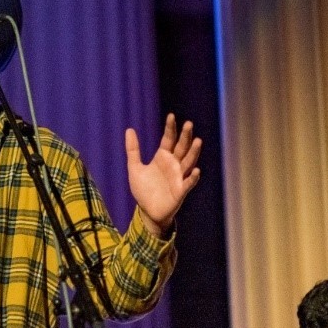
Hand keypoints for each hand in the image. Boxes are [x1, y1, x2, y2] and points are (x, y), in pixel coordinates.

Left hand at [126, 113, 201, 235]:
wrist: (147, 211)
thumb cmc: (143, 190)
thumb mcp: (135, 168)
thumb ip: (133, 150)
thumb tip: (129, 129)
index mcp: (163, 157)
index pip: (169, 139)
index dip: (170, 128)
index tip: (171, 116)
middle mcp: (173, 164)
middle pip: (182, 147)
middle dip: (185, 136)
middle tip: (189, 124)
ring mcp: (179, 177)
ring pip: (188, 162)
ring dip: (194, 152)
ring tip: (198, 141)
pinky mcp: (181, 191)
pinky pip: (188, 183)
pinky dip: (192, 177)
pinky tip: (195, 170)